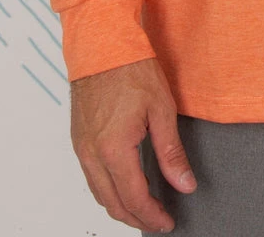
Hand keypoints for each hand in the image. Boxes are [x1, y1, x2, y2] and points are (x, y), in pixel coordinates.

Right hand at [70, 56, 196, 231]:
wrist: (102, 45)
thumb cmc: (132, 69)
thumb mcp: (162, 109)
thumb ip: (171, 152)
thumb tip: (185, 184)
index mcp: (114, 150)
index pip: (134, 197)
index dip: (152, 215)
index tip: (167, 222)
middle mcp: (93, 154)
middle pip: (113, 203)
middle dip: (136, 217)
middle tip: (158, 221)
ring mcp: (82, 147)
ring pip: (98, 193)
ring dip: (120, 206)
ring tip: (143, 209)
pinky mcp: (79, 139)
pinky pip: (91, 177)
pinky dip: (107, 190)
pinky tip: (122, 186)